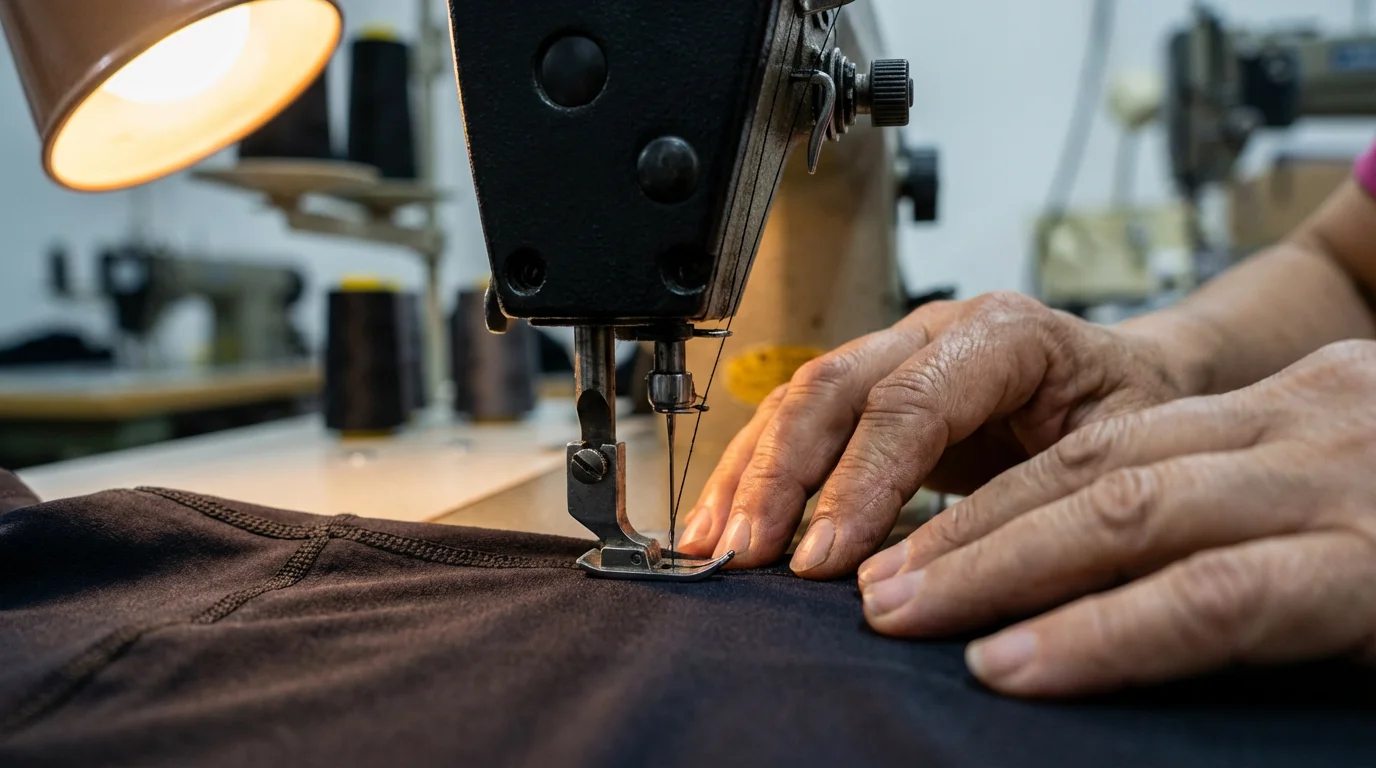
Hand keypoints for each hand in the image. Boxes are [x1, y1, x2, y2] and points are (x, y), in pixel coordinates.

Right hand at [677, 292, 1200, 574]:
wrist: (1135, 388)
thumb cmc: (1133, 421)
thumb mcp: (1115, 464)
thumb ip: (1031, 510)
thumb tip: (928, 580)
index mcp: (1004, 333)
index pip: (908, 403)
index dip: (858, 484)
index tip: (823, 559)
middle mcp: (936, 331)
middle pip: (832, 389)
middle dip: (779, 478)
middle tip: (745, 555)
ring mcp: (894, 353)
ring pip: (797, 400)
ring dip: (748, 477)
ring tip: (710, 547)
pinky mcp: (870, 391)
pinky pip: (795, 422)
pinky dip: (752, 475)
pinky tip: (718, 522)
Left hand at [859, 341, 1375, 697]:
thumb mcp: (1310, 490)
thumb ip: (1209, 504)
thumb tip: (1065, 563)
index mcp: (1268, 410)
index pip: (1095, 445)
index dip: (983, 500)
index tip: (895, 547)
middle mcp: (1289, 427)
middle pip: (1086, 467)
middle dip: (962, 530)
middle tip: (866, 584)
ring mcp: (1323, 491)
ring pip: (1122, 511)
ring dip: (993, 566)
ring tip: (900, 613)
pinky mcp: (1362, 573)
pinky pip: (1206, 600)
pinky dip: (1096, 634)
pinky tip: (1009, 664)